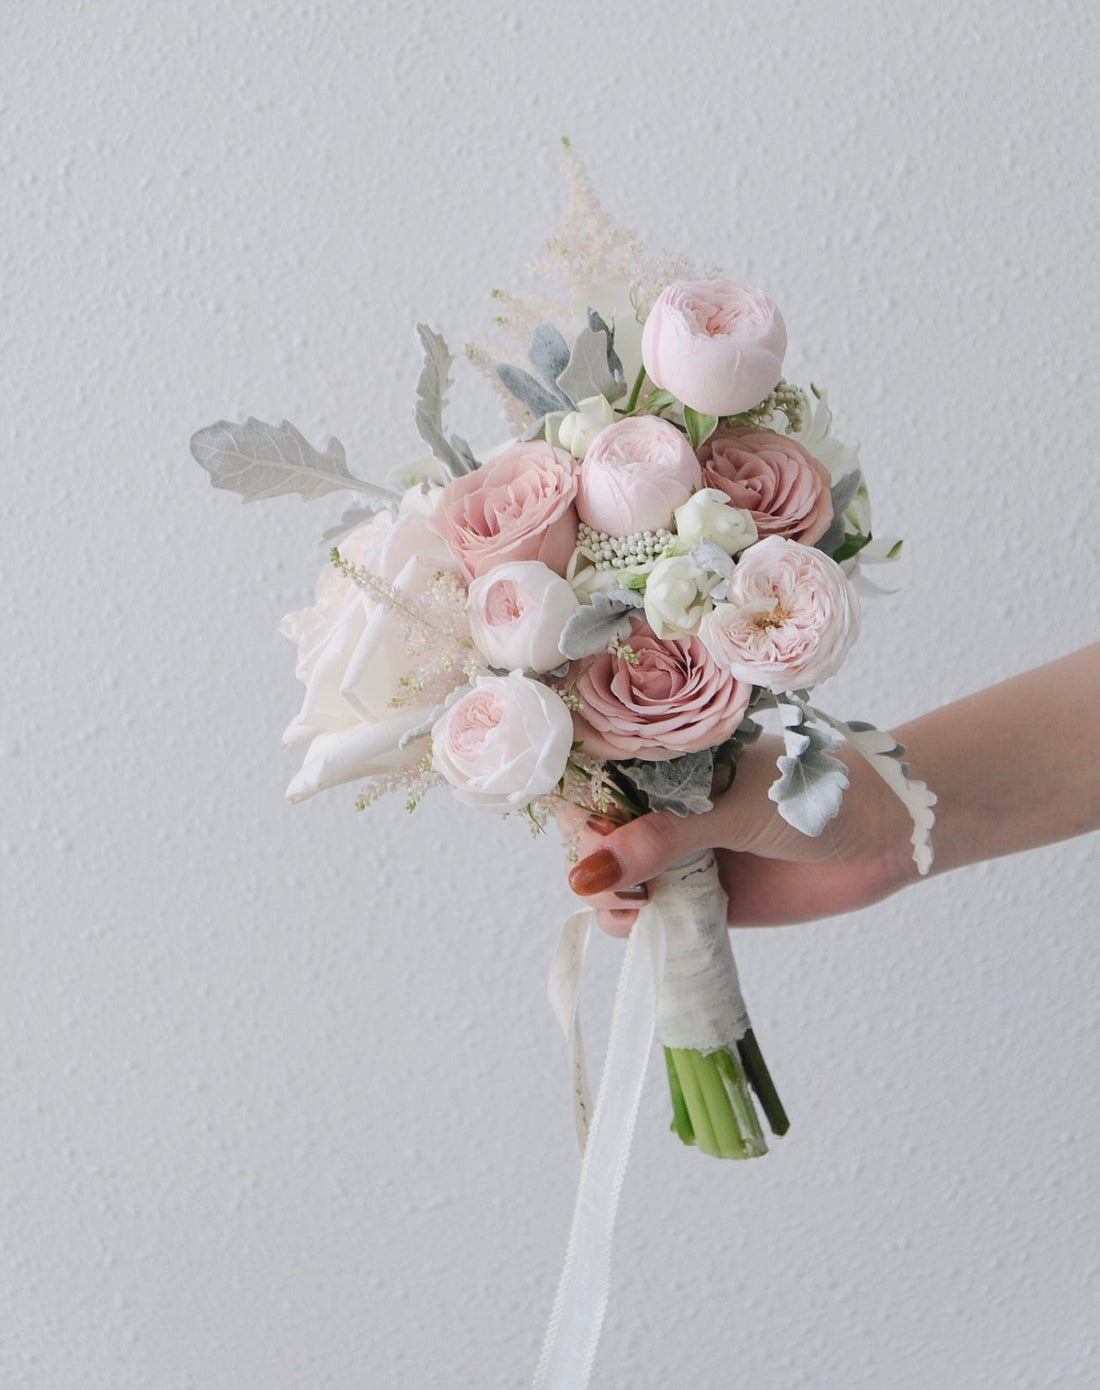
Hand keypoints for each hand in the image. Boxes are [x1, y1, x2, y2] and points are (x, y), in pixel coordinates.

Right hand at [566, 734, 915, 934]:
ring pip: (611, 879)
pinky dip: (631, 922)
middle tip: (617, 881)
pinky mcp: (698, 897)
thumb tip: (587, 875)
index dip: (580, 809)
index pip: (596, 781)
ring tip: (636, 905)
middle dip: (590, 860)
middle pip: (593, 836)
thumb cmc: (815, 792)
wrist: (884, 834)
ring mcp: (680, 853)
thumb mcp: (735, 808)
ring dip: (606, 897)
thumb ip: (664, 839)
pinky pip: (646, 914)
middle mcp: (666, 806)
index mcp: (669, 763)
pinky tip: (645, 919)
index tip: (591, 834)